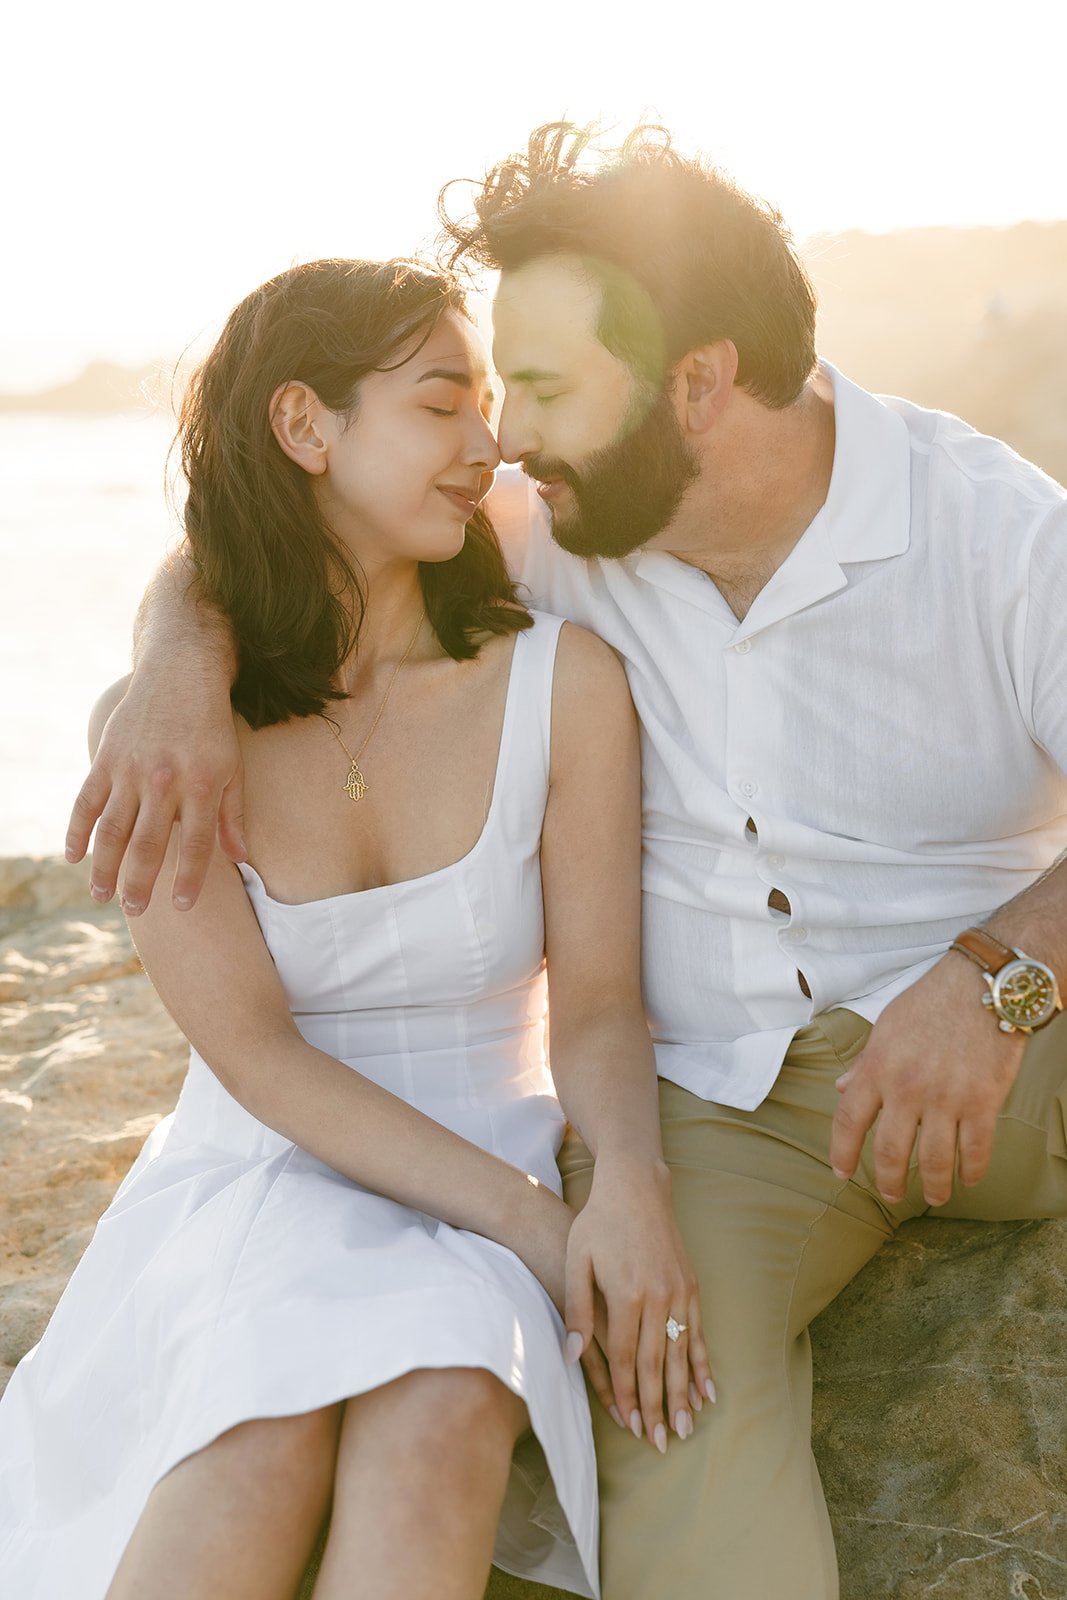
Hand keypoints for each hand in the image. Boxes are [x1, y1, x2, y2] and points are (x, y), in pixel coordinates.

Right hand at [66, 671, 245, 914]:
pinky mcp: (107, 758)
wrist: (180, 673)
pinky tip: (73, 857)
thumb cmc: (212, 726)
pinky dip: (77, 830)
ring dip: (104, 866)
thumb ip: (233, 814)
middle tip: (136, 910)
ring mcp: (131, 770)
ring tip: (101, 895)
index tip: (184, 907)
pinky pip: (87, 801)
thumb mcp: (232, 766)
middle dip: (140, 882)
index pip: (197, 845)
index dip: (190, 879)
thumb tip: (240, 858)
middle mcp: (164, 781)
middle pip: (149, 844)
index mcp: (201, 785)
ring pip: (113, 828)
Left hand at [563, 1154, 713, 1451]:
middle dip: (658, 1406)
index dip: (628, 1395)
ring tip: (685, 1428)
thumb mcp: (576, 1260)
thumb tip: (572, 1357)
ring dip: (683, 1394)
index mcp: (626, 1294)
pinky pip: (698, 1332)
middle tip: (661, 1443)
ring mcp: (679, 1291)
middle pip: (658, 1364)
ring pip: (682, 1353)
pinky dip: (703, 1364)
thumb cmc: (598, 1222)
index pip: (627, 1358)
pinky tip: (708, 1390)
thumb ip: (577, 1310)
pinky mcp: (691, 1284)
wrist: (636, 1185)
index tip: (629, 1426)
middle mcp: (658, 1296)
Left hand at [830, 954, 1025, 1207]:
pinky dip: (971, 1171)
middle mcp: (907, 1088)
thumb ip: (865, 1063)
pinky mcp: (983, 1101)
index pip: (848, 1121)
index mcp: (877, 1068)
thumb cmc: (930, 1002)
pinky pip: (975, 1150)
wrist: (983, 986)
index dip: (842, 1152)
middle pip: (889, 1152)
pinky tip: (968, 1178)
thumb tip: (843, 1089)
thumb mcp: (886, 1027)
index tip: (842, 1173)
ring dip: (934, 1187)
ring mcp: (946, 1098)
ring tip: (935, 1197)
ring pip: (934, 1161)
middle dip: (889, 1182)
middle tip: (892, 1195)